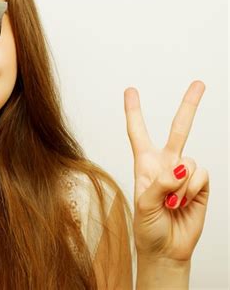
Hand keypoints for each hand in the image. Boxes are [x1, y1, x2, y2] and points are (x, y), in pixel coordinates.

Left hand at [124, 80, 209, 261]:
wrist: (166, 249)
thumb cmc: (147, 227)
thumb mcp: (143, 205)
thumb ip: (159, 184)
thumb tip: (179, 168)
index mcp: (145, 163)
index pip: (138, 132)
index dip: (133, 111)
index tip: (130, 90)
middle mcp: (166, 164)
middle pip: (178, 129)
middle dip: (189, 106)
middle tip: (199, 83)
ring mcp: (184, 174)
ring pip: (190, 160)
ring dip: (181, 185)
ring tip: (172, 202)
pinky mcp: (201, 186)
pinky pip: (201, 175)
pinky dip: (192, 190)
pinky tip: (185, 203)